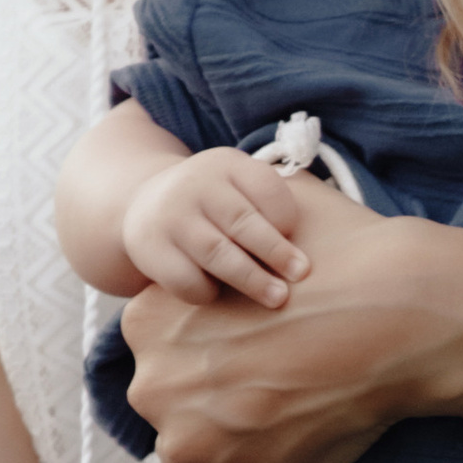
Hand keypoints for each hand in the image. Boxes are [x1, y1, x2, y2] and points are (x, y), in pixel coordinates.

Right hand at [122, 148, 314, 311]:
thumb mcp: (240, 187)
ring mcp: (170, 217)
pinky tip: (219, 293)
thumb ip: (271, 206)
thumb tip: (318, 251)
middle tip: (301, 274)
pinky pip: (186, 279)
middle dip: (276, 251)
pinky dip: (207, 292)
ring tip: (277, 298)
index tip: (298, 241)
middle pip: (242, 221)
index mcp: (228, 164)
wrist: (144, 203)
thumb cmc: (215, 205)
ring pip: (216, 252)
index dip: (286, 217)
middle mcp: (196, 185)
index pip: (265, 187)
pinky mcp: (150, 249)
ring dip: (251, 278)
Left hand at [123, 188, 462, 462]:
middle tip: (274, 385)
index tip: (250, 345)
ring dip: (224, 454)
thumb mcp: (269, 214)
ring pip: (191, 459)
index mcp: (149, 320)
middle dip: (209, 401)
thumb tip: (251, 200)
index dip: (207, 348)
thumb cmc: (344, 257)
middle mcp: (157, 385)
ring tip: (282, 434)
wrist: (403, 310)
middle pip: (170, 405)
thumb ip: (237, 227)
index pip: (159, 351)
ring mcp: (197, 443)